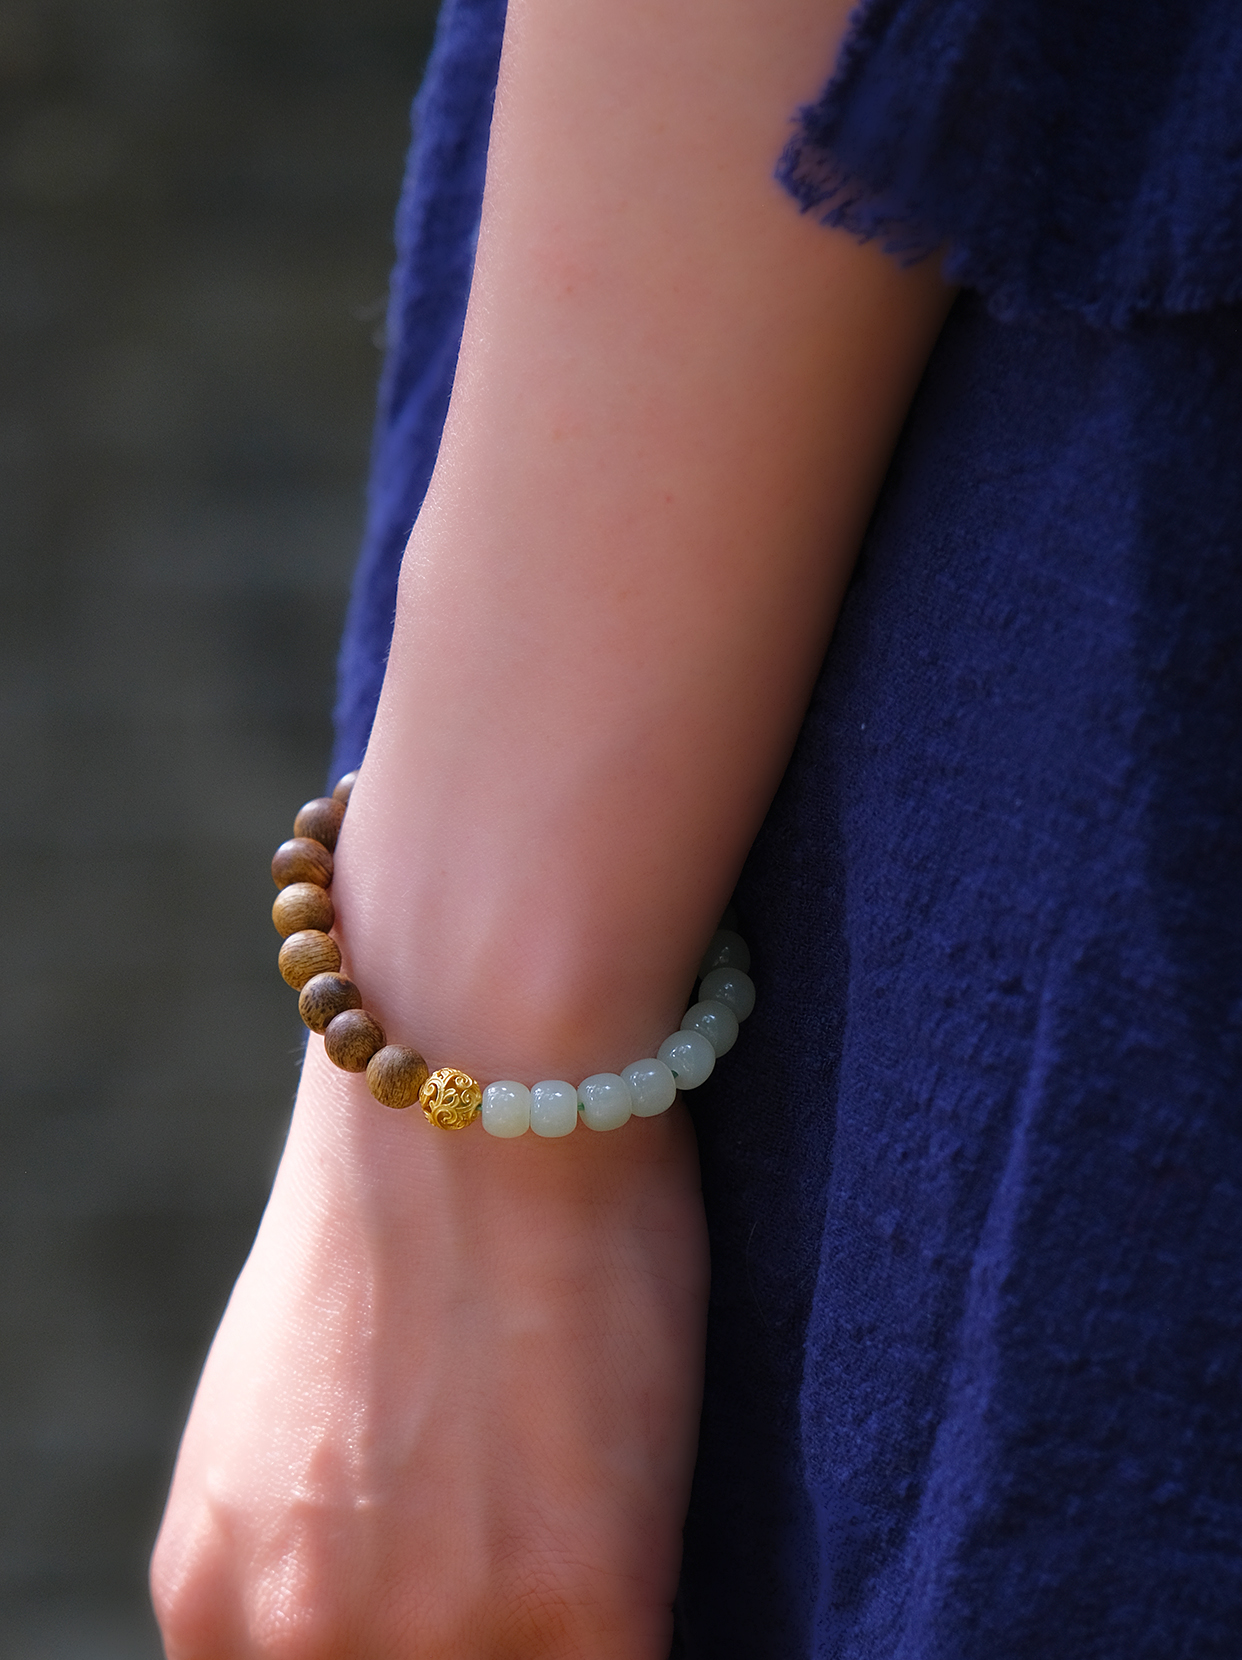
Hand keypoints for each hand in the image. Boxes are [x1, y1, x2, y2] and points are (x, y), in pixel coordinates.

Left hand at [151, 1045, 707, 1657]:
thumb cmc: (402, 1206)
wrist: (479, 1079)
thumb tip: (380, 1587)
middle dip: (487, 1637)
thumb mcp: (278, 1407)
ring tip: (594, 1511)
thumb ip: (306, 1539)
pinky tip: (652, 1541)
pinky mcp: (580, 1608)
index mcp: (210, 1594)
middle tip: (530, 1542)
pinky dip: (652, 1613)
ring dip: (567, 1625)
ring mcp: (437, 1636)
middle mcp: (295, 1642)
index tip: (470, 1602)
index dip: (411, 1645)